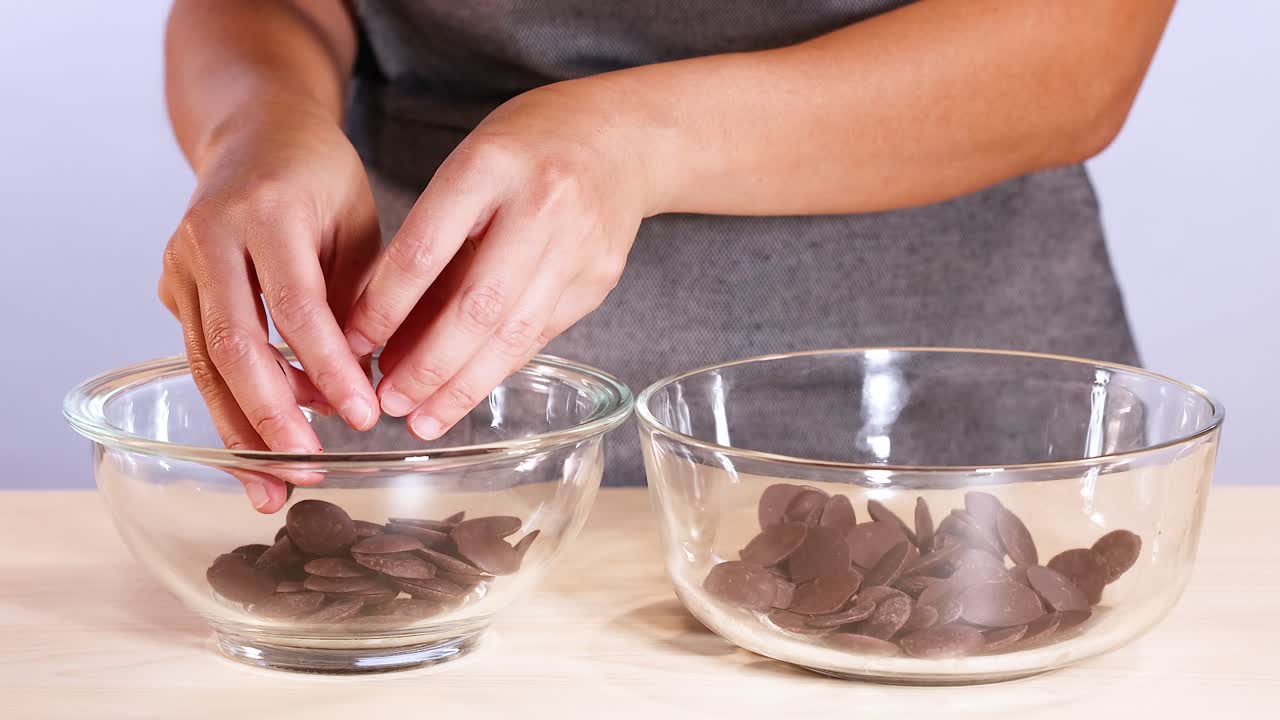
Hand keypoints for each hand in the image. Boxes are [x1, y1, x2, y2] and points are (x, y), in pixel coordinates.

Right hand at [158, 106, 380, 510]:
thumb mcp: (357, 220)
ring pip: (205, 364)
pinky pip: (202, 359)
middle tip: (308, 470)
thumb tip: (370, 377)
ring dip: (241, 431)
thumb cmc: (320, 176)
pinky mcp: (174, 290)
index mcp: (266, 212)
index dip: (327, 367)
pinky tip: (260, 450)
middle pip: (234, 345)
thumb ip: (360, 292)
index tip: (363, 415)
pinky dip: (233, 407)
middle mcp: (210, 239)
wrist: (253, 133)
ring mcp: (182, 265)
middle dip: (271, 418)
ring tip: (274, 488)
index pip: (296, 305)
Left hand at [343, 80, 657, 439]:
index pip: (425, 251)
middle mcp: (540, 205)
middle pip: (475, 305)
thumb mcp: (468, 167)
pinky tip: (469, 390)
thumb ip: (431, 240)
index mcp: (489, 165)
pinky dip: (499, 366)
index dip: (385, 307)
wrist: (623, 137)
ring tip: (423, 417)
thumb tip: (379, 327)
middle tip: (388, 401)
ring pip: (513, 333)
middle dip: (427, 364)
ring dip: (463, 384)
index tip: (353, 344)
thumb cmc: (527, 148)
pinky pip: (541, 334)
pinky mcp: (600, 277)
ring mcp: (579, 245)